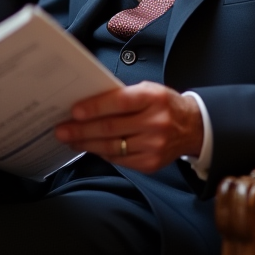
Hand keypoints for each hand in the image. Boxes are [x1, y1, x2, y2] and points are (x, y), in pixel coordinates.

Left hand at [54, 81, 203, 173]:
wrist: (193, 127)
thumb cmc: (164, 105)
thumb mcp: (148, 91)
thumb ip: (123, 96)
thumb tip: (88, 104)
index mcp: (153, 98)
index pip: (119, 102)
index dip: (95, 107)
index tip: (74, 111)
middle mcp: (156, 122)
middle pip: (111, 128)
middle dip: (82, 130)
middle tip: (61, 129)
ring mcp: (154, 145)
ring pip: (112, 146)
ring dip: (87, 144)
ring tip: (70, 140)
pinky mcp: (151, 163)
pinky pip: (119, 159)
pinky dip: (102, 153)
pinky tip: (91, 147)